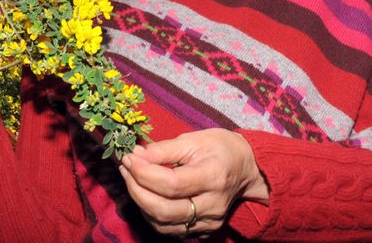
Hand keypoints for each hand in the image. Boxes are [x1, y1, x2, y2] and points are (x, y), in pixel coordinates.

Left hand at [119, 129, 268, 237]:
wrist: (245, 168)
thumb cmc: (219, 148)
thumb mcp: (194, 139)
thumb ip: (164, 149)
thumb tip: (136, 156)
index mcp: (213, 177)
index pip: (171, 184)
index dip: (144, 173)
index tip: (130, 158)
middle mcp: (212, 205)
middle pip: (164, 210)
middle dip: (137, 189)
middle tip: (126, 168)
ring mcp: (208, 222)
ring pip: (163, 224)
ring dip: (140, 202)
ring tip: (131, 178)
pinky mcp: (203, 232)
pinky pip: (169, 229)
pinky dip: (151, 213)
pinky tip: (145, 193)